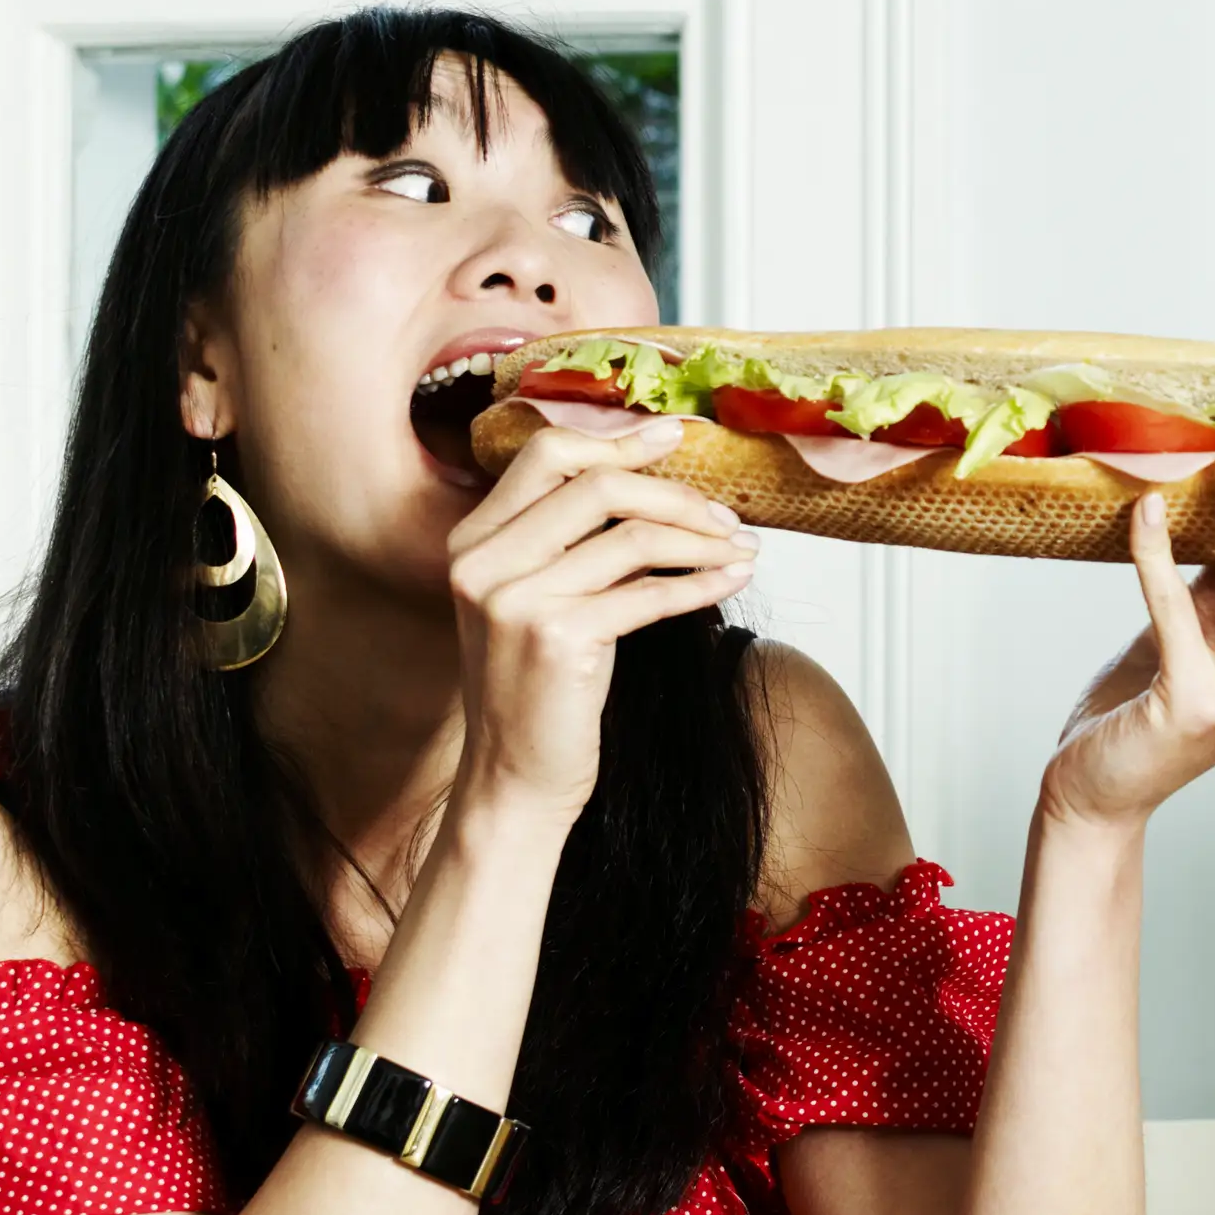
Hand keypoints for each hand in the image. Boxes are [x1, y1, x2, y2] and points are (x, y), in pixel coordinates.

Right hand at [447, 415, 757, 820]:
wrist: (513, 778)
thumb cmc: (538, 689)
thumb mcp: (537, 600)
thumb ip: (570, 541)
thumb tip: (655, 486)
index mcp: (473, 541)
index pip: (545, 455)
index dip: (616, 441)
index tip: (674, 435)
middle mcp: (483, 563)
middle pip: (596, 485)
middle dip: (676, 494)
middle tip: (726, 516)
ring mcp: (514, 600)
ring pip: (632, 537)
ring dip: (703, 540)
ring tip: (741, 550)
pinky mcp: (558, 638)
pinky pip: (650, 593)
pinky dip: (702, 584)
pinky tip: (731, 583)